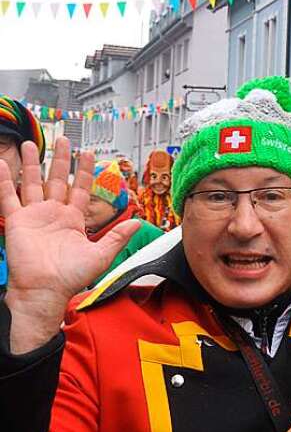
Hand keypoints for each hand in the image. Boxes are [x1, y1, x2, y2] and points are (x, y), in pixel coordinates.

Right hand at [0, 138, 140, 352]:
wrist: (45, 291)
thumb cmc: (70, 278)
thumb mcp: (100, 255)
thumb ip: (117, 236)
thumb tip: (138, 222)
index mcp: (73, 220)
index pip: (79, 189)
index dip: (83, 171)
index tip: (87, 153)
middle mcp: (53, 214)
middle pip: (56, 180)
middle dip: (60, 159)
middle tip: (61, 139)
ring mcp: (34, 216)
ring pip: (32, 183)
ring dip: (32, 163)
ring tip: (31, 144)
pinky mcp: (17, 221)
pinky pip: (9, 197)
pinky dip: (5, 181)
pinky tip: (4, 164)